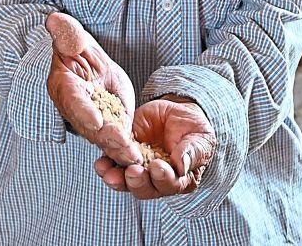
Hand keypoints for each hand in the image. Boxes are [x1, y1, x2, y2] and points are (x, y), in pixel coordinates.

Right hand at [45, 12, 141, 165]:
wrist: (86, 62)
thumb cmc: (75, 48)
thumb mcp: (73, 38)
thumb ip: (67, 34)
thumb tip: (54, 19)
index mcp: (64, 87)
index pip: (73, 102)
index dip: (84, 112)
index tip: (96, 122)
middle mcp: (76, 109)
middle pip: (91, 127)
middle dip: (108, 138)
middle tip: (124, 146)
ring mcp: (92, 120)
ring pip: (105, 138)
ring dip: (119, 150)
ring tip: (135, 158)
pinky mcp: (108, 124)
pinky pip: (116, 140)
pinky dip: (127, 150)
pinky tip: (141, 159)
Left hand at [94, 95, 215, 199]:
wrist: (177, 113)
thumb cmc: (193, 130)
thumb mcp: (200, 139)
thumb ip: (192, 152)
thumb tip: (182, 165)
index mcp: (179, 179)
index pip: (170, 185)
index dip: (163, 178)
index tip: (157, 167)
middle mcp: (156, 179)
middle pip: (145, 188)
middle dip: (137, 182)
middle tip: (133, 171)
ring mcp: (139, 167)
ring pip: (126, 181)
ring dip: (116, 179)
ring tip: (109, 173)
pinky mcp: (125, 153)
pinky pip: (113, 163)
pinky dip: (106, 165)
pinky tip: (101, 163)